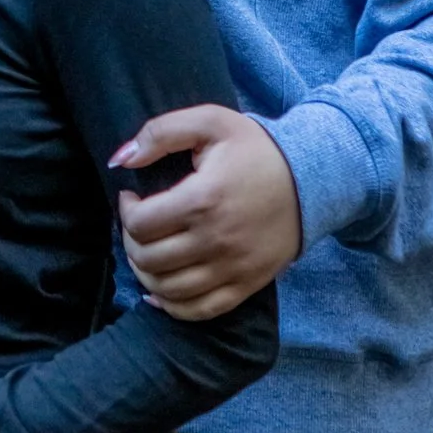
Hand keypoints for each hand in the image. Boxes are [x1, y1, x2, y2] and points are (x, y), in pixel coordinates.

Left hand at [112, 105, 301, 321]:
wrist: (313, 178)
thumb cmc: (257, 149)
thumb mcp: (210, 121)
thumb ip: (160, 132)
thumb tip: (120, 159)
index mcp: (202, 199)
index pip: (139, 224)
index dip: (126, 211)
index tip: (133, 197)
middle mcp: (215, 240)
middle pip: (148, 260)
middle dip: (131, 241)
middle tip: (140, 224)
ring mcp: (232, 268)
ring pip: (167, 290)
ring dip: (146, 273)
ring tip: (149, 249)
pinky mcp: (247, 285)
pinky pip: (199, 311)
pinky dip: (172, 306)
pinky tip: (161, 290)